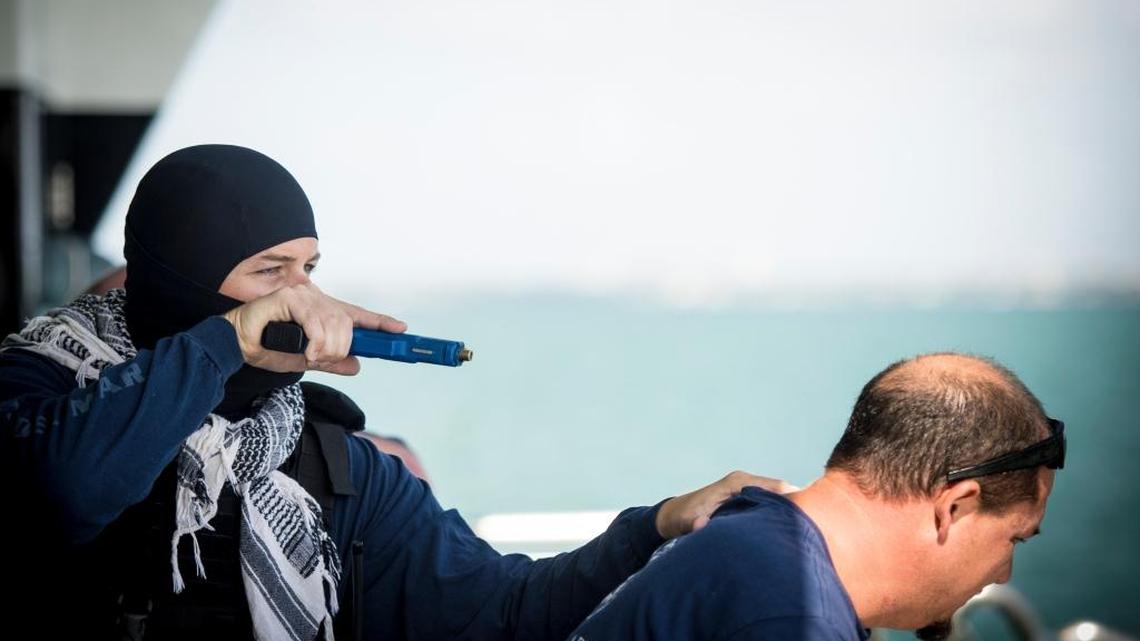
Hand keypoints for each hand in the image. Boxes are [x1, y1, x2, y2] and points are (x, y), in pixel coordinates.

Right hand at [222, 283, 405, 375]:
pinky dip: (316, 341)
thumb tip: (356, 365)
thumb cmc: (265, 347)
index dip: (379, 322)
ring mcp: (302, 295)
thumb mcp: (304, 360)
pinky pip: (316, 321)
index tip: (400, 329)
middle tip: (323, 359)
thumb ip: (330, 360)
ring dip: (328, 347)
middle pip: (347, 323)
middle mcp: (314, 298)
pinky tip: (307, 352)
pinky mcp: (289, 297)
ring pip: (334, 323)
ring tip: (311, 356)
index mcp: (320, 311)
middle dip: (341, 347)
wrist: (234, 343)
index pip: (355, 315)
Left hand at [655, 471, 798, 539]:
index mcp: (737, 482)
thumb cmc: (681, 517)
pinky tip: (791, 531)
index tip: (812, 516)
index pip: (776, 487)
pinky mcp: (746, 501)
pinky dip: (781, 514)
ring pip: (779, 498)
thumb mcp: (687, 520)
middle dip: (799, 506)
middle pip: (783, 491)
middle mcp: (745, 483)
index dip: (795, 500)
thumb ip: (696, 523)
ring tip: (811, 531)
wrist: (671, 516)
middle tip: (819, 527)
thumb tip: (701, 526)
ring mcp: (746, 491)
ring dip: (791, 512)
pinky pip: (771, 504)